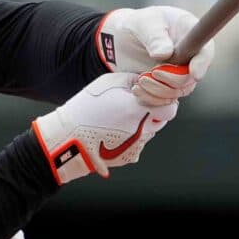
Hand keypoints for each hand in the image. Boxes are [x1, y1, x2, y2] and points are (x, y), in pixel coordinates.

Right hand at [31, 74, 177, 183]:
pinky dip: (131, 136)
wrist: (68, 138)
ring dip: (141, 123)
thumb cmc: (87, 106)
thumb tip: (152, 82)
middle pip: (161, 119)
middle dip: (152, 110)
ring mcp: (137, 147)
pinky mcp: (129, 157)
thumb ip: (136, 81)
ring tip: (118, 117)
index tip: (150, 95)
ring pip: (149, 131)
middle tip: (134, 103)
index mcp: (139, 110)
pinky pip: (138, 143)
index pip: (170, 106)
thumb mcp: (111, 82)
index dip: (163, 99)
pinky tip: (113, 130)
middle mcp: (142, 131)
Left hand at [100, 5, 211, 106]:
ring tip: (140, 80)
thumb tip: (164, 53)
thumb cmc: (139, 24)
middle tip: (152, 72)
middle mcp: (190, 58)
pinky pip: (164, 102)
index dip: (202, 64)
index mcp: (191, 36)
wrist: (123, 39)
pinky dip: (150, 99)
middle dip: (172, 79)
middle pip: (191, 78)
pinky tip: (136, 90)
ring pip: (178, 92)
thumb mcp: (145, 23)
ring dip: (159, 91)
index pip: (205, 52)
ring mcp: (179, 75)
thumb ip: (155, 36)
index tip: (194, 73)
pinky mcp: (166, 88)